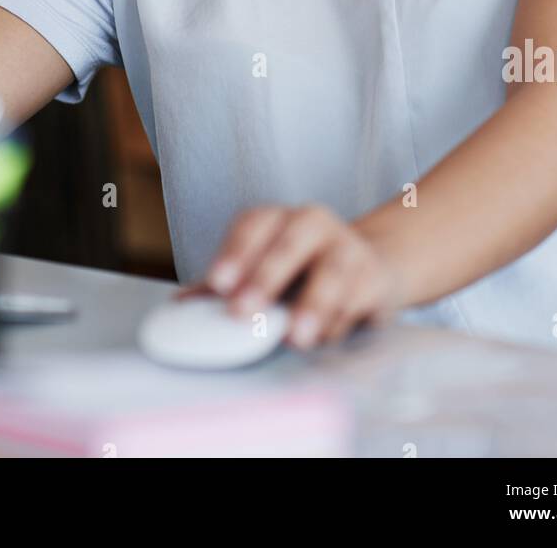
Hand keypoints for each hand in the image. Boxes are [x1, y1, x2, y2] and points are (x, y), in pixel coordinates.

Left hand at [179, 203, 400, 349]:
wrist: (370, 269)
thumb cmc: (302, 273)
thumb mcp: (263, 272)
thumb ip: (227, 287)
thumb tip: (180, 310)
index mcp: (279, 219)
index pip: (254, 225)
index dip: (234, 252)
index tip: (216, 284)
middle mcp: (314, 223)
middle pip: (291, 242)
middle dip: (266, 276)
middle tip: (242, 310)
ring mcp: (349, 247)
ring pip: (332, 270)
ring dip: (313, 304)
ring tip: (295, 337)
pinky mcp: (376, 277)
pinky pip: (359, 297)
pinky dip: (340, 321)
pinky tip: (324, 338)